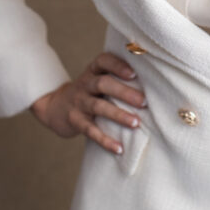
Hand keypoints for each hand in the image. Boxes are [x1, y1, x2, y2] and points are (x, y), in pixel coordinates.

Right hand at [30, 52, 146, 153]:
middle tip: (144, 102)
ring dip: (118, 115)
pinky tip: (119, 148)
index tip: (134, 73)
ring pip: (98, 107)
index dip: (118, 65)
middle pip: (103, 84)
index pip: (103, 61)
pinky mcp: (75, 121)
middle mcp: (85, 84)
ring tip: (136, 123)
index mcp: (93, 71)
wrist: (55, 107)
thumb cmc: (89, 92)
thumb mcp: (97, 79)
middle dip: (124, 92)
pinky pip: (90, 130)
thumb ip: (117, 77)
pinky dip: (105, 140)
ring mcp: (78, 103)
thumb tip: (154, 83)